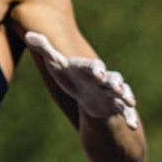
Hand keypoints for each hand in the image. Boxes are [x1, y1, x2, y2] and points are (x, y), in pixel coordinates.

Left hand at [25, 32, 139, 129]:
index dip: (96, 69)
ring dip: (127, 97)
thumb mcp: (55, 62)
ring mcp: (111, 92)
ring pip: (123, 93)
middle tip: (117, 88)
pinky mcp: (115, 105)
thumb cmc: (69, 74)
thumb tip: (29, 35)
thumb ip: (45, 49)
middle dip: (115, 83)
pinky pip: (125, 111)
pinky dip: (130, 117)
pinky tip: (133, 126)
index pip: (94, 66)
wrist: (83, 90)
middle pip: (113, 79)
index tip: (97, 74)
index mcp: (89, 68)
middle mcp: (104, 79)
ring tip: (131, 103)